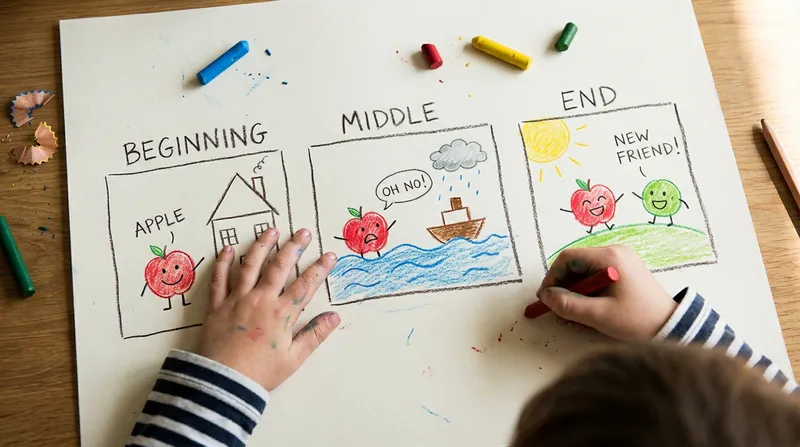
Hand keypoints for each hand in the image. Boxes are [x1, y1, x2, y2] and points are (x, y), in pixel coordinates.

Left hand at [196, 228, 339, 390]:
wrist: (222, 382)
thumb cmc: (259, 373)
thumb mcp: (293, 358)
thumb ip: (314, 335)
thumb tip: (334, 317)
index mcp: (282, 314)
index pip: (306, 285)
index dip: (320, 269)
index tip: (330, 255)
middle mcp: (261, 300)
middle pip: (280, 267)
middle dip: (294, 247)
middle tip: (303, 232)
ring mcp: (237, 300)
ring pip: (250, 265)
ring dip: (262, 246)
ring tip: (271, 230)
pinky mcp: (217, 306)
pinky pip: (219, 279)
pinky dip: (223, 263)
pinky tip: (227, 249)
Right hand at [536, 245, 676, 341]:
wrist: (672, 326)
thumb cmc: (638, 320)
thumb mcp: (598, 315)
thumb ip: (568, 305)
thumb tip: (546, 297)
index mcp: (609, 258)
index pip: (568, 258)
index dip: (552, 277)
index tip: (546, 297)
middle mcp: (614, 252)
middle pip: (575, 264)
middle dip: (564, 287)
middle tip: (559, 308)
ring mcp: (620, 260)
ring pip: (584, 271)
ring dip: (575, 291)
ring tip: (575, 313)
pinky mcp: (623, 270)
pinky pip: (596, 276)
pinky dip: (587, 291)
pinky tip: (589, 309)